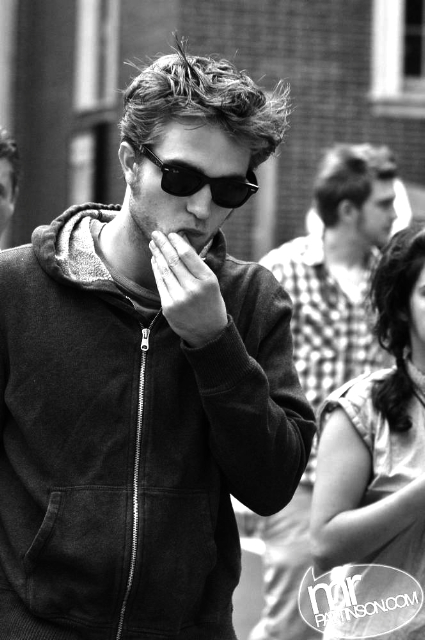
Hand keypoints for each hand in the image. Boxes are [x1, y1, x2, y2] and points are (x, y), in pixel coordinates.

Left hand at [149, 230, 227, 346]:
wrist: (208, 332)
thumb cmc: (211, 303)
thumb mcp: (212, 283)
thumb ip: (197, 266)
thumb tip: (181, 243)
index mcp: (207, 280)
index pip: (188, 255)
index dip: (177, 242)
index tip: (171, 233)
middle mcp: (193, 289)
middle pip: (174, 261)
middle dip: (163, 245)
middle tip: (156, 233)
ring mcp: (179, 299)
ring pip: (164, 271)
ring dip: (157, 255)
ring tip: (153, 244)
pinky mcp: (168, 307)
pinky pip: (160, 283)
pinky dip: (156, 270)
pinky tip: (154, 260)